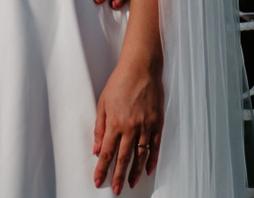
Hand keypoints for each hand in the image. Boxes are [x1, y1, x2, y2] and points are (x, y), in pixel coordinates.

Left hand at [92, 56, 163, 193]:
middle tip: (116, 190)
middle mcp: (131, 128)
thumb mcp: (103, 103)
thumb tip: (96, 148)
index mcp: (115, 123)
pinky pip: (155, 146)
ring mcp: (146, 127)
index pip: (107, 152)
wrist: (141, 69)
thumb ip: (100, 127)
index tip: (99, 180)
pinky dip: (151, 160)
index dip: (103, 169)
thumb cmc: (120, 82)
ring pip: (140, 156)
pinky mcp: (157, 124)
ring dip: (134, 172)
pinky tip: (148, 169)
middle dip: (118, 176)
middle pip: (123, 158)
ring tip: (130, 183)